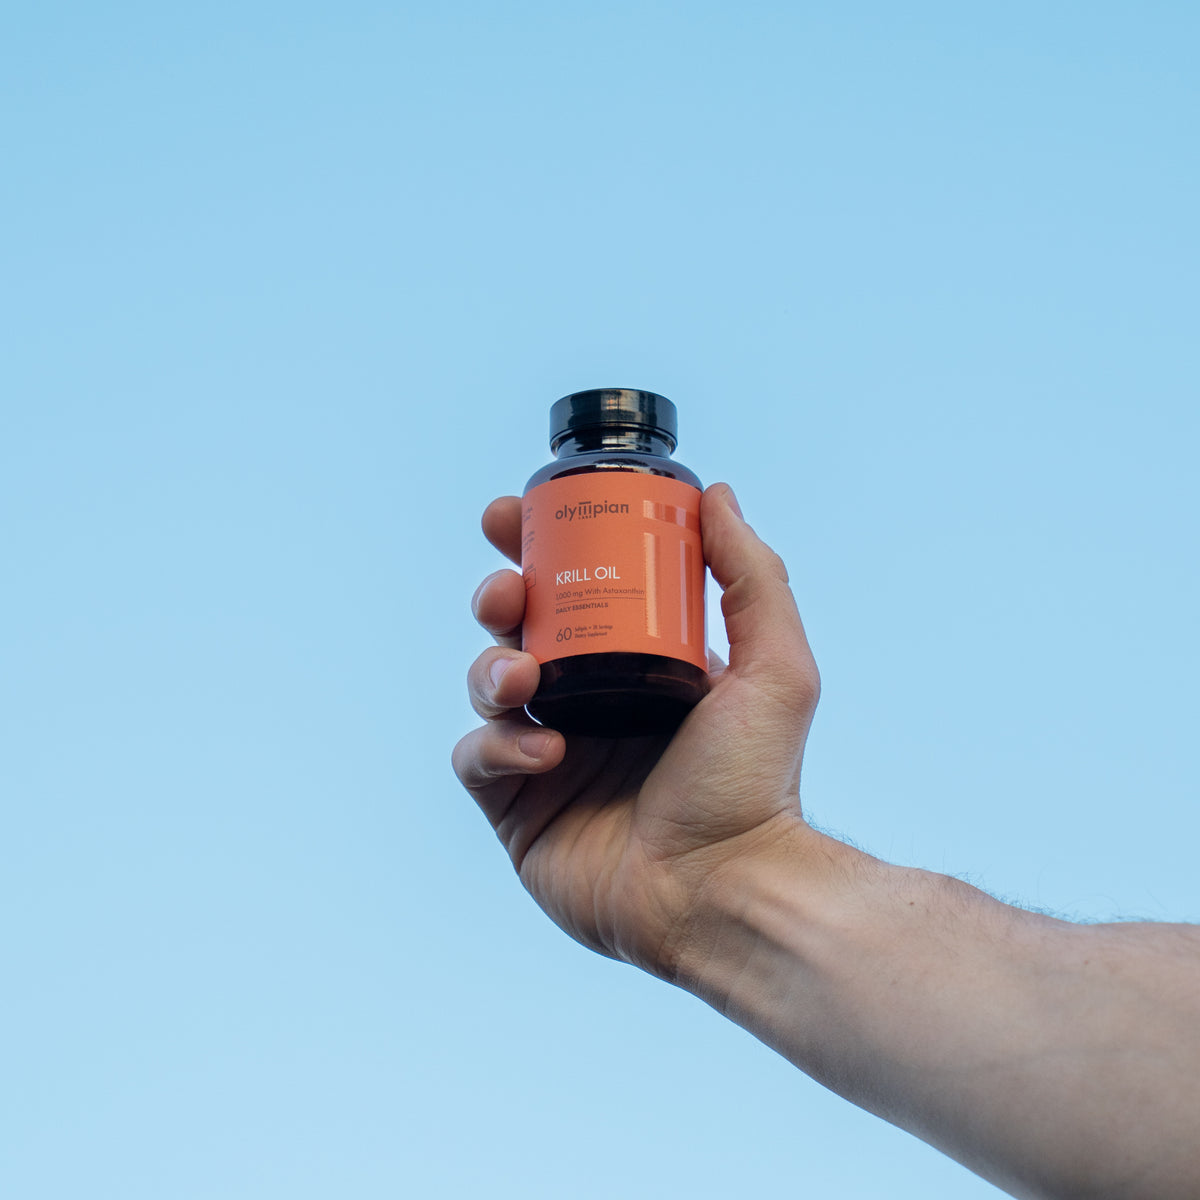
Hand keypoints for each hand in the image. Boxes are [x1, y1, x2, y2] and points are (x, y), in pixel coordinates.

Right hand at [452, 484, 821, 979]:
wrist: (727, 890)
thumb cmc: (756, 785)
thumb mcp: (775, 669)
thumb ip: (751, 577)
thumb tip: (714, 494)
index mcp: (638, 666)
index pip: (575, 592)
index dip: (535, 550)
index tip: (513, 516)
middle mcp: (590, 705)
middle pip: (518, 631)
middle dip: (499, 598)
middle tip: (509, 593)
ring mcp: (549, 758)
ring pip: (487, 688)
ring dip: (489, 669)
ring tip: (524, 683)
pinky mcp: (517, 809)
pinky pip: (478, 758)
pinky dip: (498, 747)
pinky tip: (548, 757)